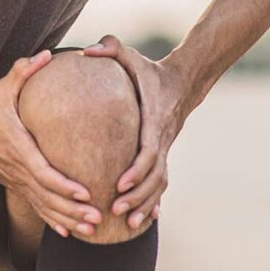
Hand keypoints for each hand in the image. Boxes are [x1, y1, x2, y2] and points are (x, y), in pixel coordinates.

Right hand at [0, 50, 101, 236]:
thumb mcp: (2, 88)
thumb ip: (23, 71)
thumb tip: (45, 55)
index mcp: (18, 148)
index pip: (42, 172)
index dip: (63, 186)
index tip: (84, 193)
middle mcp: (19, 170)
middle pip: (48, 196)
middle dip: (73, 210)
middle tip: (98, 218)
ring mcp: (18, 182)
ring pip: (45, 207)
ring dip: (68, 220)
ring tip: (92, 230)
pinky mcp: (19, 187)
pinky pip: (38, 208)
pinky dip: (54, 222)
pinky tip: (70, 233)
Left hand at [84, 35, 194, 228]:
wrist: (183, 82)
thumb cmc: (149, 71)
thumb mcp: (130, 55)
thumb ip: (110, 48)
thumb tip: (87, 51)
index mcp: (154, 120)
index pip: (149, 150)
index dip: (136, 170)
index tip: (120, 183)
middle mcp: (163, 139)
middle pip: (155, 175)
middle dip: (137, 195)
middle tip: (116, 209)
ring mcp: (165, 149)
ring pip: (160, 183)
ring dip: (145, 203)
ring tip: (127, 221)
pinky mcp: (163, 155)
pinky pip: (161, 183)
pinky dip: (154, 201)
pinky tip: (146, 219)